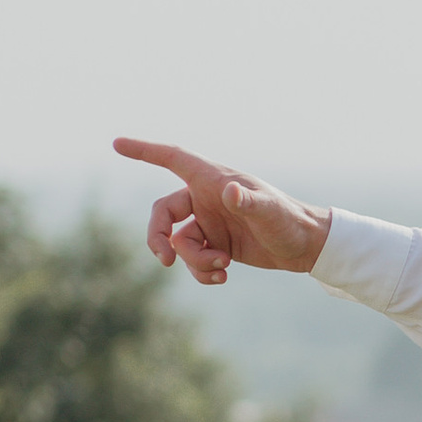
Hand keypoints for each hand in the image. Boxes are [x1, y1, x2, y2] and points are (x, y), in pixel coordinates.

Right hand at [116, 138, 331, 284]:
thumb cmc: (290, 220)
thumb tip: (230, 192)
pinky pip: (193, 260)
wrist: (305, 246)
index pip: (172, 158)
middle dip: (157, 237)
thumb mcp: (270, 212)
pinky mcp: (215, 245)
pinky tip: (222, 277)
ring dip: (193, 261)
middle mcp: (205, 199)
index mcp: (213, 180)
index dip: (144, 151)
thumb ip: (249, 201)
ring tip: (222, 268)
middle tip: (166, 260)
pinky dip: (201, 271)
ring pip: (178, 243)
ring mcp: (208, 223)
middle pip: (162, 214)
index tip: (117, 144)